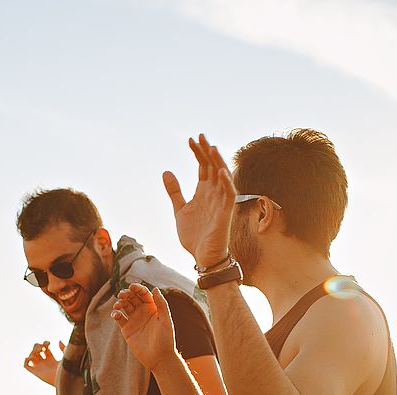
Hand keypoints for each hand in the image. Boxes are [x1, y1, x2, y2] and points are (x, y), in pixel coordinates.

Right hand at [23, 340, 64, 385]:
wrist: (65, 379)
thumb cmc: (67, 369)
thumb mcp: (66, 356)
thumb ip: (63, 348)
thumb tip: (58, 341)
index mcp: (51, 360)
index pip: (44, 349)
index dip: (45, 344)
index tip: (49, 344)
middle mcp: (44, 364)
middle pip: (36, 351)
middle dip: (37, 346)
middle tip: (43, 347)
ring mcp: (39, 367)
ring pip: (30, 356)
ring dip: (33, 351)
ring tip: (40, 351)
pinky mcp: (36, 372)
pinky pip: (26, 365)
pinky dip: (26, 360)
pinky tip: (33, 357)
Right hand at [111, 285, 175, 370]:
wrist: (158, 358)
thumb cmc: (165, 339)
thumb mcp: (165, 320)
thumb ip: (161, 304)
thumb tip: (155, 288)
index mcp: (153, 308)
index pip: (143, 294)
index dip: (137, 288)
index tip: (132, 287)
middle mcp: (143, 312)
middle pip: (132, 297)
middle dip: (126, 293)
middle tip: (122, 294)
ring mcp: (134, 320)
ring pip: (124, 306)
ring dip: (120, 302)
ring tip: (118, 305)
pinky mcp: (126, 329)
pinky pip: (119, 318)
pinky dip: (115, 314)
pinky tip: (116, 315)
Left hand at [163, 134, 235, 267]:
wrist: (203, 257)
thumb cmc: (194, 235)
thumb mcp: (180, 210)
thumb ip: (175, 191)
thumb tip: (166, 171)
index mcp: (204, 192)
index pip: (203, 167)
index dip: (197, 153)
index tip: (190, 140)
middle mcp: (214, 194)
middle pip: (212, 167)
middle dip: (206, 152)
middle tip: (199, 136)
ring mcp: (221, 202)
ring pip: (222, 177)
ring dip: (217, 162)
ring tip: (210, 147)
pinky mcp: (226, 214)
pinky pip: (229, 195)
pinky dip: (226, 183)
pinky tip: (221, 171)